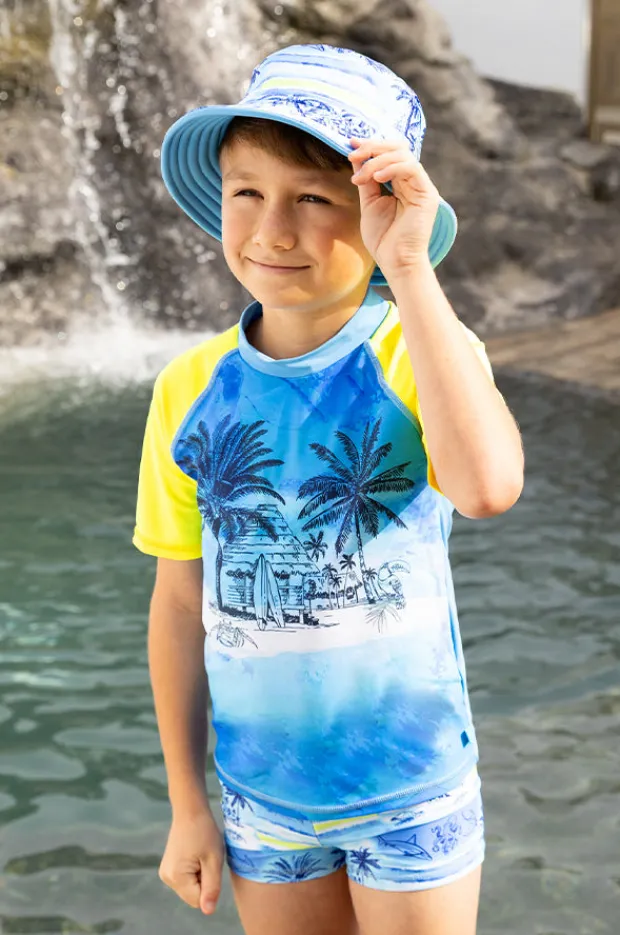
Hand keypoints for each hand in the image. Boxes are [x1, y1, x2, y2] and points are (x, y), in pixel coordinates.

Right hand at [158, 806, 224, 914]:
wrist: (190, 810)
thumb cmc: (204, 831)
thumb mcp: (214, 859)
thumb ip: (211, 887)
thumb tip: (208, 911)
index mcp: (176, 877)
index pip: (199, 900)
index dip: (210, 885)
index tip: (210, 864)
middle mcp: (167, 878)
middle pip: (193, 896)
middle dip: (204, 881)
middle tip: (206, 858)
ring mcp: (165, 873)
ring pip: (190, 889)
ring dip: (200, 876)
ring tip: (201, 855)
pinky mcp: (168, 868)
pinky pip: (186, 880)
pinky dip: (194, 871)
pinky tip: (196, 854)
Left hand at [348, 137, 439, 280]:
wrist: (396, 262)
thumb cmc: (383, 239)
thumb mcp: (369, 203)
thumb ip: (366, 180)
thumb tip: (357, 157)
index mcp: (400, 182)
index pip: (389, 153)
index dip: (371, 145)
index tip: (350, 144)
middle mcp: (412, 181)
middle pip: (397, 148)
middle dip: (372, 147)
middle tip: (353, 155)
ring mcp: (421, 186)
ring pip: (403, 154)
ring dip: (377, 160)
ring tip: (361, 176)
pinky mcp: (427, 194)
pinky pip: (411, 168)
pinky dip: (392, 168)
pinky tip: (377, 178)